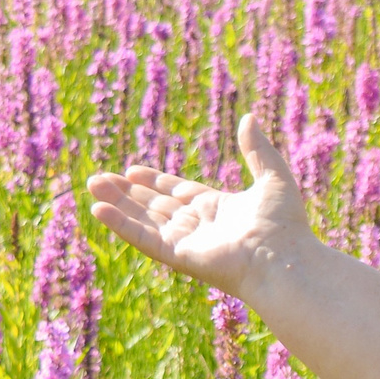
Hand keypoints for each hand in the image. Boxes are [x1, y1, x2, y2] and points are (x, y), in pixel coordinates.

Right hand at [85, 112, 309, 298]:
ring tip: (93, 187)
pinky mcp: (179, 257)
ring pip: (145, 221)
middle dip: (128, 193)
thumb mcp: (272, 176)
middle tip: (100, 179)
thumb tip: (249, 117)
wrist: (287, 261)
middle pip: (157, 207)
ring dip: (118, 205)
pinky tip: (99, 210)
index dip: (156, 183)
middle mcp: (202, 229)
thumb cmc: (286, 226)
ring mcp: (190, 244)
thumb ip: (256, 149)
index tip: (133, 171)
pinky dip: (122, 225)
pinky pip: (145, 239)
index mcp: (221, 211)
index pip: (180, 194)